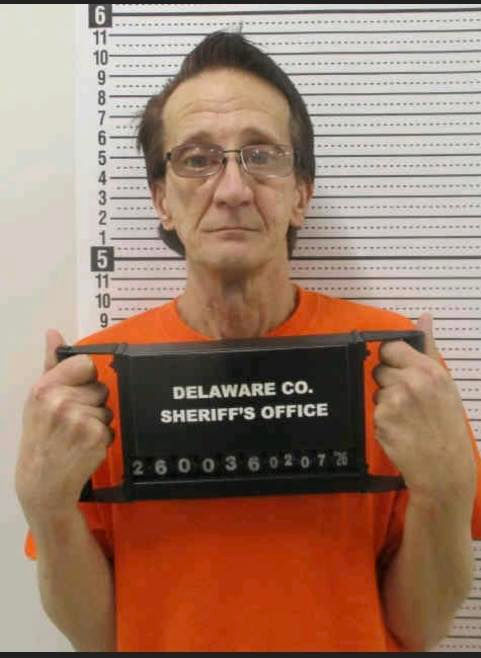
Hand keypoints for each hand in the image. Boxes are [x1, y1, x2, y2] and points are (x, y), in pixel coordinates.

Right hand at [15, 329, 112, 525]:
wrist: (42, 482)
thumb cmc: (40, 438)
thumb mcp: (37, 400)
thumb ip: (50, 364)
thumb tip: (53, 333)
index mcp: (45, 388)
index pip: (85, 364)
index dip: (85, 378)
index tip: (76, 391)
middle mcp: (60, 402)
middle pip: (100, 387)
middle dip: (92, 402)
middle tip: (72, 420)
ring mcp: (79, 420)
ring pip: (107, 408)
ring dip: (98, 420)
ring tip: (76, 434)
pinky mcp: (95, 437)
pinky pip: (111, 427)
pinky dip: (102, 437)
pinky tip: (84, 445)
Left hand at [372, 313, 475, 507]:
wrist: (444, 469)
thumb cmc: (447, 427)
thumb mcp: (446, 384)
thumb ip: (429, 348)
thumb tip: (424, 317)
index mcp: (429, 370)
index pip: (392, 347)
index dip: (393, 358)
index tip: (400, 370)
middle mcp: (411, 382)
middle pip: (379, 368)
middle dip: (388, 381)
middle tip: (407, 400)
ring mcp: (394, 401)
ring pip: (376, 390)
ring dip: (386, 401)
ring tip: (407, 418)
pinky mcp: (381, 419)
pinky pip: (374, 410)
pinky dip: (383, 419)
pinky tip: (400, 430)